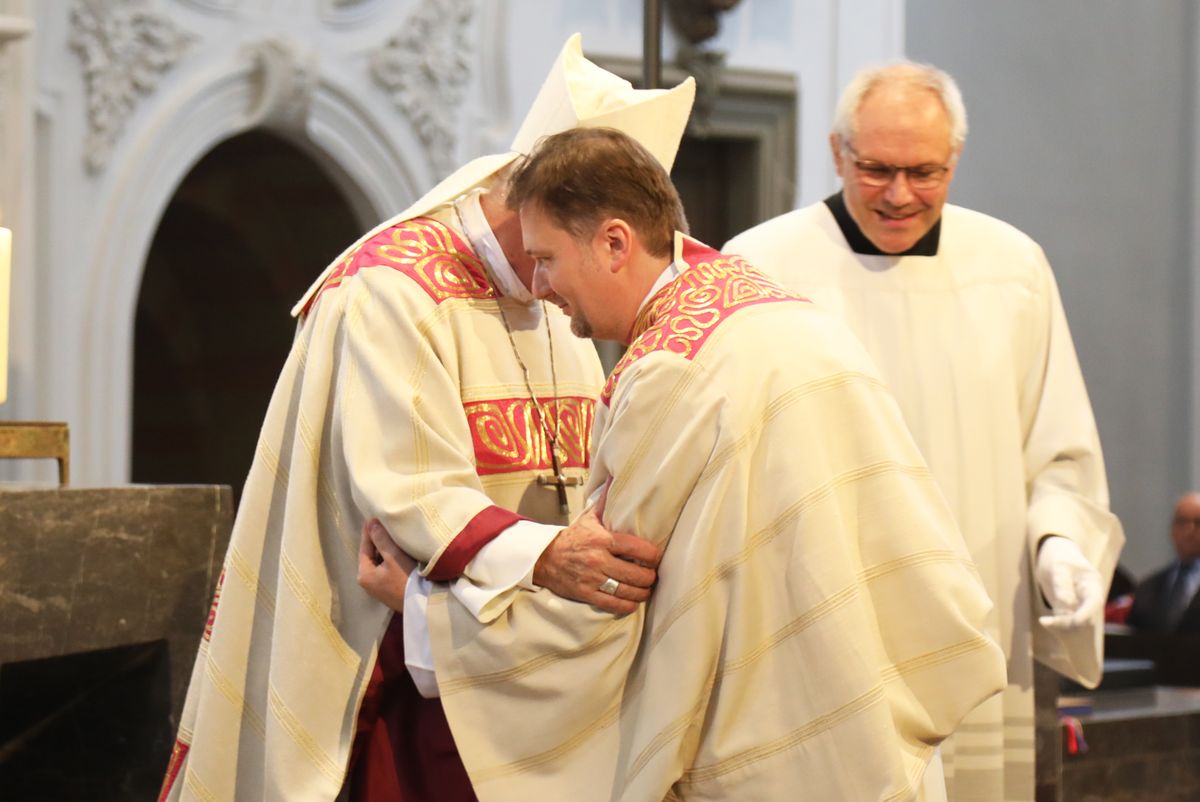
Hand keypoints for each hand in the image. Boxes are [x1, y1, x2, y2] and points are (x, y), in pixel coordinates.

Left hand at [357, 518, 417, 611]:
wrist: (424, 604)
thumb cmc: (407, 580)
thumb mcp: (393, 557)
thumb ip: (381, 539)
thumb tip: (371, 523)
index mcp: (364, 575)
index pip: (364, 547)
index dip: (369, 531)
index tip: (373, 516)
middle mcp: (368, 582)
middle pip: (371, 555)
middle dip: (378, 539)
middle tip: (385, 522)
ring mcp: (379, 587)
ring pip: (380, 561)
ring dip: (386, 548)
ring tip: (393, 533)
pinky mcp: (390, 589)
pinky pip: (388, 568)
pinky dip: (392, 558)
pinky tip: (400, 550)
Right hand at [533, 485, 662, 614]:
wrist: (544, 558)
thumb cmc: (573, 537)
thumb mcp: (589, 517)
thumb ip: (606, 501)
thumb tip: (616, 477)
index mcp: (602, 539)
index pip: (636, 548)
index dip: (653, 556)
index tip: (658, 557)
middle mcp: (598, 560)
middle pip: (636, 574)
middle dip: (650, 576)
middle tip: (654, 575)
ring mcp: (592, 579)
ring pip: (627, 591)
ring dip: (642, 592)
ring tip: (647, 589)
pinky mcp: (586, 594)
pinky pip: (613, 604)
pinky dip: (628, 605)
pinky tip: (634, 601)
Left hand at [1036, 535, 1102, 629]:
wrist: (1055, 553)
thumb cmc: (1058, 557)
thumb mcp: (1058, 566)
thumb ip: (1062, 584)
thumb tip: (1068, 603)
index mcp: (1092, 584)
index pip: (1094, 602)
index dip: (1087, 613)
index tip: (1075, 622)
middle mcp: (1089, 598)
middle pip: (1087, 617)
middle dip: (1068, 623)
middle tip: (1045, 621)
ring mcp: (1080, 605)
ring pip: (1076, 624)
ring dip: (1061, 627)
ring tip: (1044, 621)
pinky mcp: (1069, 611)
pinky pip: (1067, 623)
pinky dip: (1057, 626)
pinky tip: (1045, 621)